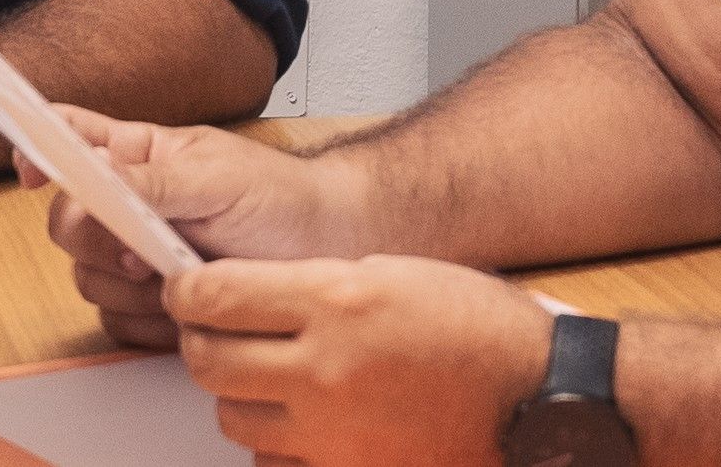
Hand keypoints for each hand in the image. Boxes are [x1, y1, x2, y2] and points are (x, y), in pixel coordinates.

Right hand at [22, 104, 359, 347]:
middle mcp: (128, 205)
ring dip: (130, 287)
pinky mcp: (151, 306)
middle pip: (66, 224)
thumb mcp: (217, 178)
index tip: (31, 171)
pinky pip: (116, 322)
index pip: (69, 137)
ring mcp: (137, 258)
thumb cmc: (280, 200)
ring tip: (183, 279)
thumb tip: (93, 178)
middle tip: (147, 252)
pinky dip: (148, 323)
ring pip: (87, 279)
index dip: (38, 149)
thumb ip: (152, 181)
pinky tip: (188, 311)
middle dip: (100, 243)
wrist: (326, 255)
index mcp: (138, 157)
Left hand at [173, 255, 554, 466]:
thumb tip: (246, 297)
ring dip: (236, 395)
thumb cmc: (477, 327)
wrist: (536, 397)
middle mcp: (326, 368)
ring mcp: (334, 432)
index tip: (184, 288)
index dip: (185, 290)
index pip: (215, 296)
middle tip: (213, 330)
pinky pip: (275, 463)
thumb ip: (314, 285)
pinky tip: (301, 421)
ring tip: (265, 375)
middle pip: (208, 362)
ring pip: (232, 419)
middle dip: (200, 341)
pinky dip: (276, 443)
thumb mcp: (391, 272)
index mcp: (337, 299)